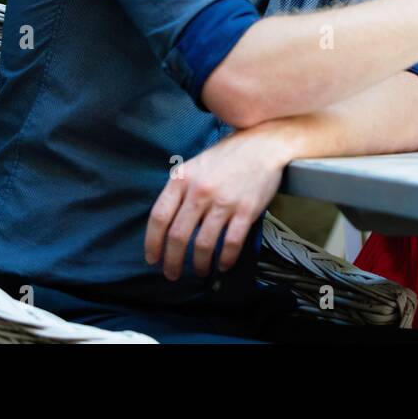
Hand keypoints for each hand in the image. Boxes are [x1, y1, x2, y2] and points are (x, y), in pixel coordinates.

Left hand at [144, 125, 288, 280]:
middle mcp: (199, 191)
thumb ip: (181, 189)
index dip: (152, 242)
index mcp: (182, 179)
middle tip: (172, 273)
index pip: (158, 217)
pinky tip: (222, 264)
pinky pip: (231, 243)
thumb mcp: (196, 164)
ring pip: (203, 244)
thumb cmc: (229, 154)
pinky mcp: (245, 210)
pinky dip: (225, 259)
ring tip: (199, 271)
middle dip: (172, 261)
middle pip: (178, 236)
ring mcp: (223, 202)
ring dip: (199, 264)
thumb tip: (169, 222)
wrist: (265, 145)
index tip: (153, 258)